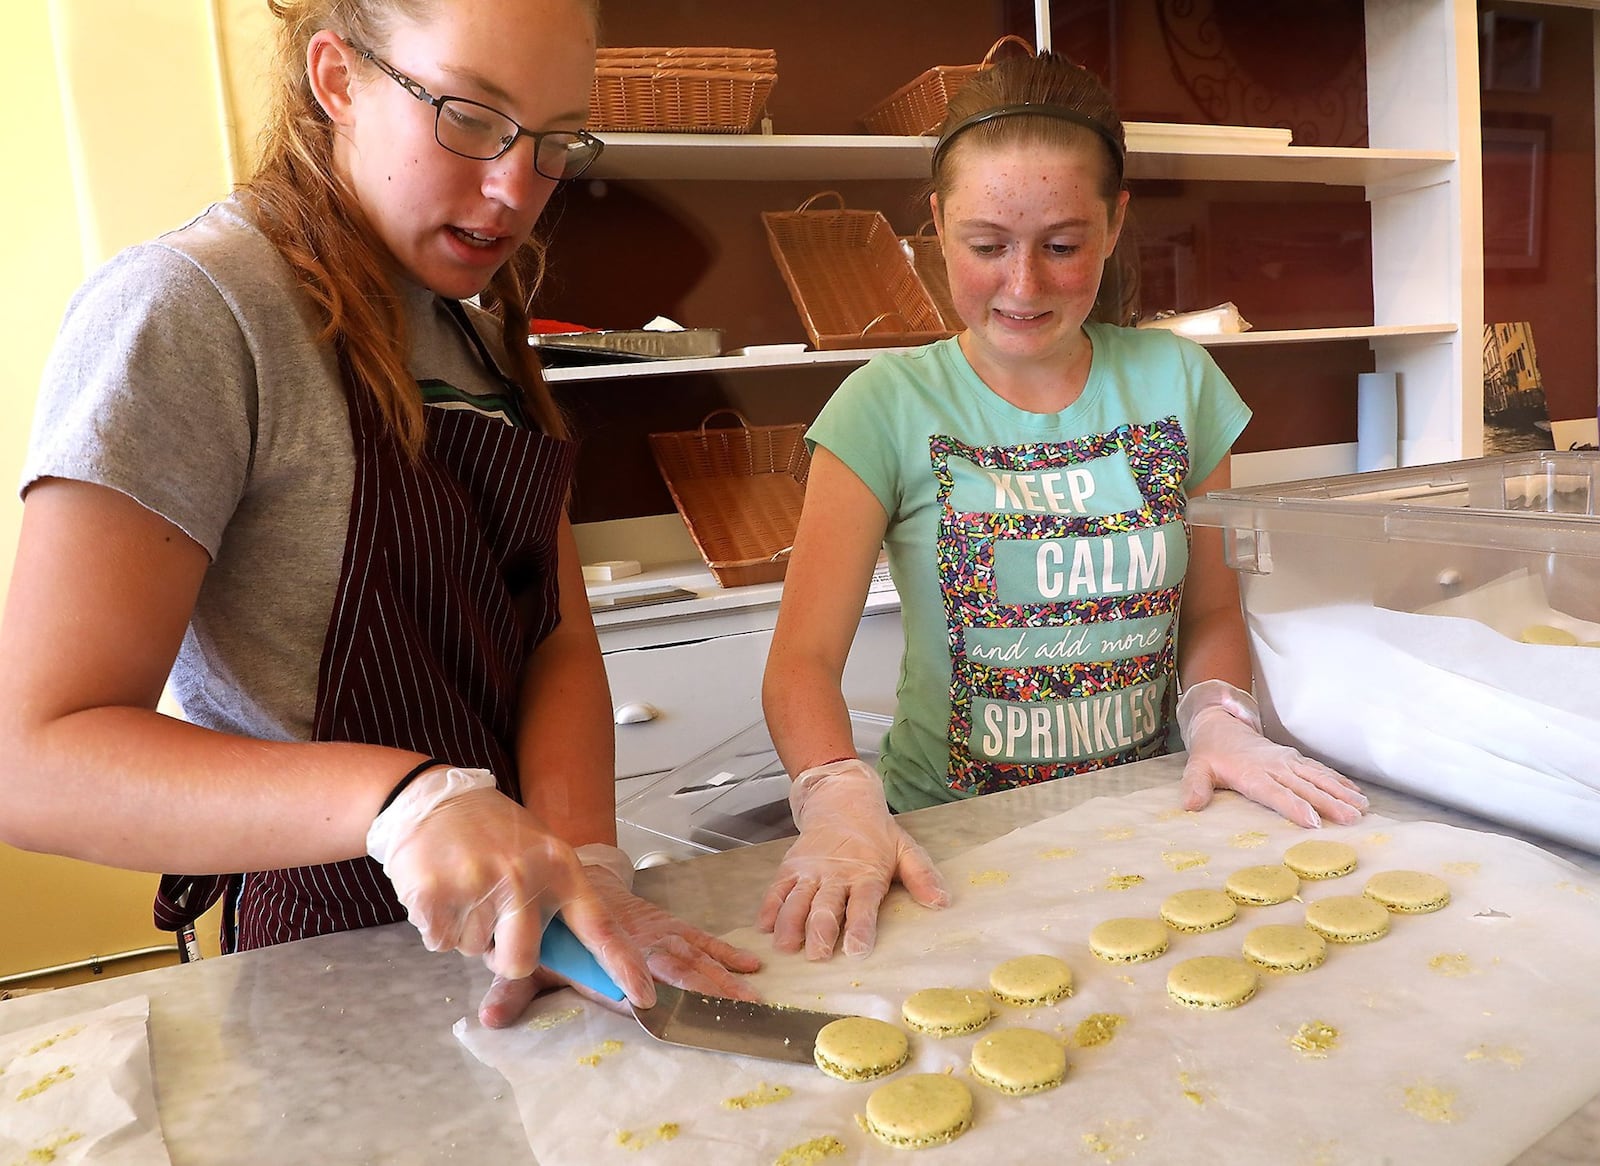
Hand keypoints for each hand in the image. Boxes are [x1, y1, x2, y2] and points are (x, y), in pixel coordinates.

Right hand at [366, 767, 652, 1007]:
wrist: (434, 798)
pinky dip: (437, 927)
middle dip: (505, 956)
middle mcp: (523, 876)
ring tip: (465, 887)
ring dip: (467, 932)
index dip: (622, 964)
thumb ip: (555, 898)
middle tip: (493, 922)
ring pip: (474, 952)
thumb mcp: (539, 851)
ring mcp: (477, 884)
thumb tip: (574, 958)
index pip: (599, 925)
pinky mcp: (433, 895)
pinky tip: (440, 890)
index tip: (644, 997)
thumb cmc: (494, 833)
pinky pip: (440, 943)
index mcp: (559, 866)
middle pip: (522, 962)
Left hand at [475, 848, 762, 1027]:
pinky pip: (700, 938)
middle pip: (673, 963)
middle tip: (733, 1013)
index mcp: (602, 944)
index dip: (637, 987)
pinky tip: (751, 966)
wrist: (568, 870)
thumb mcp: (526, 951)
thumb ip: (510, 986)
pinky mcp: (668, 925)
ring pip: (694, 953)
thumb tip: (489, 1019)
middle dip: (704, 990)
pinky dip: (726, 952)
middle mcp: (635, 936)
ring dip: (723, 978)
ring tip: (752, 1001)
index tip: (654, 1007)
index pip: (623, 969)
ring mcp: (656, 929)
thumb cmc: (551, 919)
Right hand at [757, 759, 948, 960]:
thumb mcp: (905, 850)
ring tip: (786, 946)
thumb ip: (922, 876)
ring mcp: (810, 871)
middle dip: (821, 930)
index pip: (863, 905)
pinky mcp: (791, 867)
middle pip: (826, 906)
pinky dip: (769, 907)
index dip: (861, 928)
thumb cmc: (876, 834)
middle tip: (817, 954)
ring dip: (791, 923)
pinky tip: (764, 926)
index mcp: (866, 873)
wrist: (841, 800)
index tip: (857, 950)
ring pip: (798, 899)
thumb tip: (942, 902)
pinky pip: (777, 889)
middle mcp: (835, 874)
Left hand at [1176, 680, 1367, 827]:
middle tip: (1352, 819)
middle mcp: (1274, 766)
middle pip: (1305, 787)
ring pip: (1318, 777)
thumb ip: (1195, 786)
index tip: (1314, 821)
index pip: (1276, 793)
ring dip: (1341, 792)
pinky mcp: (1295, 759)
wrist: (1221, 724)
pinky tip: (1356, 793)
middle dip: (1330, 803)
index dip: (1294, 807)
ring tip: (1362, 807)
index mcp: (1252, 773)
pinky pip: (1320, 770)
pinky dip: (1339, 781)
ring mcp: (1288, 761)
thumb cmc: (1210, 753)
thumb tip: (1189, 805)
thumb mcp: (1196, 768)